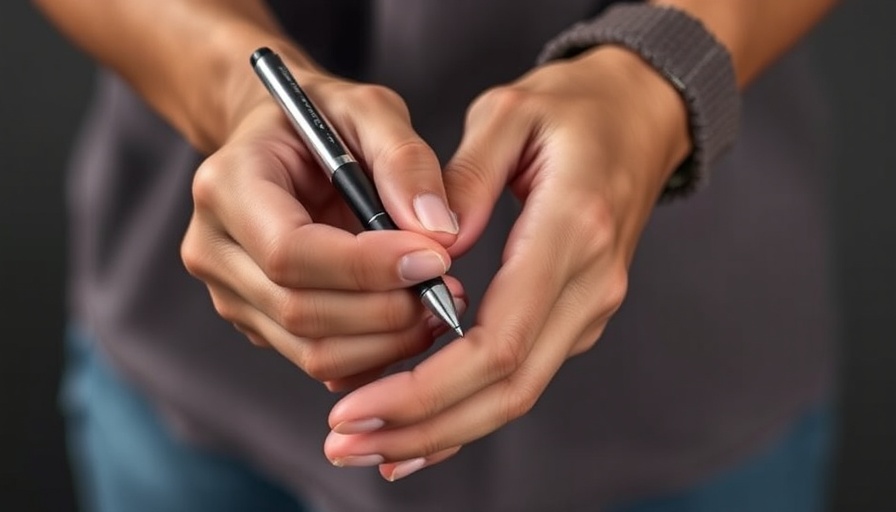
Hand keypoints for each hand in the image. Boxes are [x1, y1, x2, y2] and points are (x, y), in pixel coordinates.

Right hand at [181, 63, 463, 391]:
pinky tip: (412, 324)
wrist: (282, 142)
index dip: (367, 267)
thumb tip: (438, 230)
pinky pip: (320, 361)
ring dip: (388, 340)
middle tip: (450, 290)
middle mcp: (214, 249)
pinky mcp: (259, 323)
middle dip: (387, 310)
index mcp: (227, 186)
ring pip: (312, 351)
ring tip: (440, 305)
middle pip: (301, 310)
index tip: (436, 259)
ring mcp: (231, 295)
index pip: (290, 252)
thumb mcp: (369, 109)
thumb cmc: (325, 120)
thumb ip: (404, 160)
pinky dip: (375, 355)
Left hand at [323, 47, 689, 478]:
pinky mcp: (576, 316)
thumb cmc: (573, 110)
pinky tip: (417, 438)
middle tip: (345, 444)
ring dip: (438, 431)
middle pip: (508, 390)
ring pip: (515, 397)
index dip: (427, 387)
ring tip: (365, 446)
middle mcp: (590, 284)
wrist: (641, 118)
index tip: (361, 407)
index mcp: (573, 231)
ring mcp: (589, 307)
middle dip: (422, 427)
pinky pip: (521, 379)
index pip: (501, 341)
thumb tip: (427, 249)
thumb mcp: (508, 114)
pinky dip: (467, 414)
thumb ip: (464, 180)